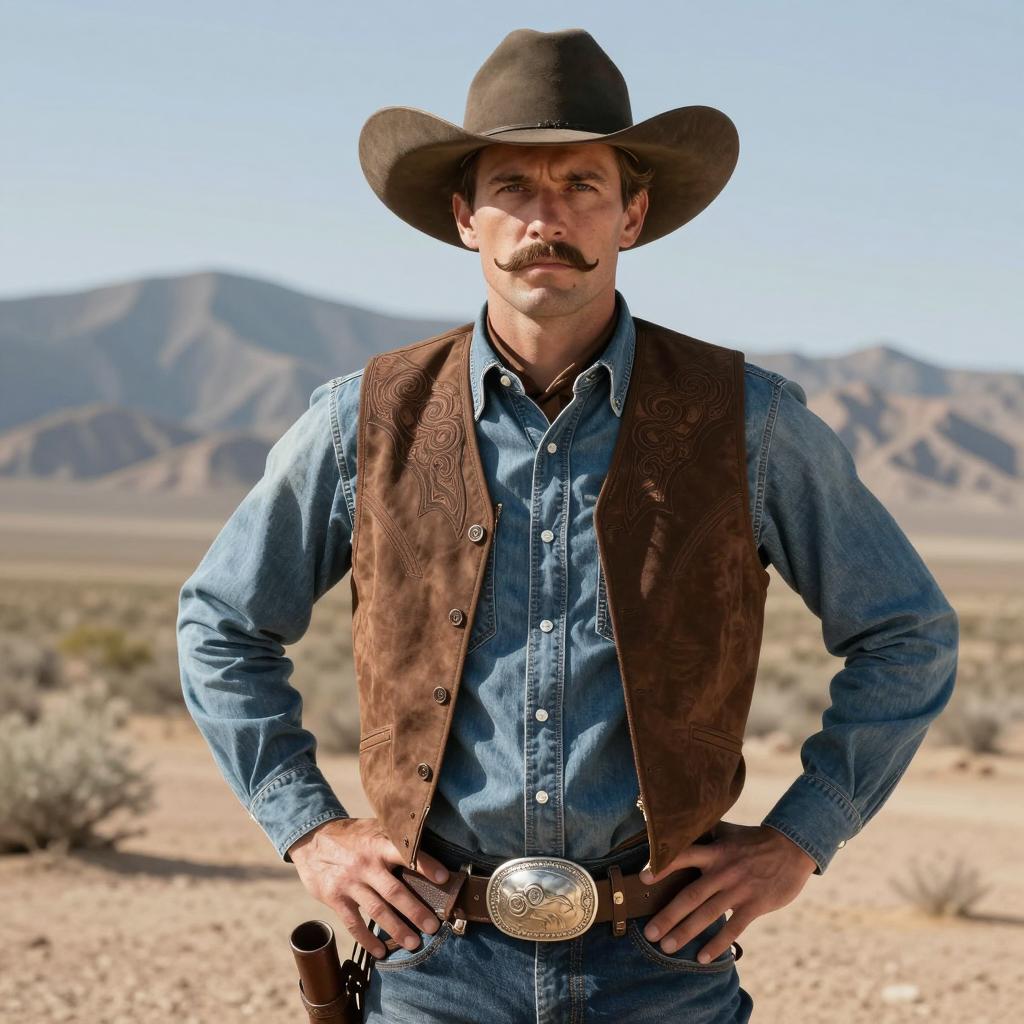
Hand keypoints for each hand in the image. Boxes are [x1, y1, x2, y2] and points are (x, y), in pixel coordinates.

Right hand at [288, 817, 451, 958]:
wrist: (312, 840)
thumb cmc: (352, 835)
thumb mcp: (374, 828)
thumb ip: (395, 838)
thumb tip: (428, 846)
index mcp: (378, 844)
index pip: (406, 854)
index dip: (426, 865)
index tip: (444, 878)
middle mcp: (366, 864)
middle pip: (394, 891)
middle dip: (416, 910)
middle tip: (433, 926)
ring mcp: (350, 882)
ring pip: (378, 910)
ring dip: (397, 929)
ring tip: (414, 943)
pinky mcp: (336, 898)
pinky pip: (354, 923)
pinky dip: (368, 940)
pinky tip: (380, 951)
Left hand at [638, 822, 816, 962]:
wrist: (792, 848)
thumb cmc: (753, 840)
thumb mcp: (727, 832)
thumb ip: (704, 835)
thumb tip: (677, 828)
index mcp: (714, 851)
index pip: (683, 856)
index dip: (661, 866)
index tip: (642, 878)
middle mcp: (723, 870)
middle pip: (690, 896)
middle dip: (668, 915)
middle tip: (649, 932)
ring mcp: (739, 889)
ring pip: (707, 915)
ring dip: (686, 933)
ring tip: (667, 947)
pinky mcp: (755, 905)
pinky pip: (733, 928)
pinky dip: (717, 944)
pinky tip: (702, 957)